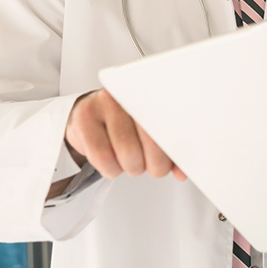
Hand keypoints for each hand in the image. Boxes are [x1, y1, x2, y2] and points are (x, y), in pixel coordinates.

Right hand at [65, 88, 185, 180]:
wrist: (87, 115)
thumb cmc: (124, 126)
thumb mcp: (150, 134)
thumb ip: (168, 151)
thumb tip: (181, 172)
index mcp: (152, 95)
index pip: (170, 125)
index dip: (172, 150)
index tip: (172, 163)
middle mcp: (130, 94)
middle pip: (152, 141)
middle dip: (154, 165)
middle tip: (150, 166)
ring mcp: (105, 103)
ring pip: (127, 151)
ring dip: (132, 168)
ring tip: (130, 163)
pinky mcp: (85, 118)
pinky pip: (102, 157)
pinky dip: (111, 170)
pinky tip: (113, 164)